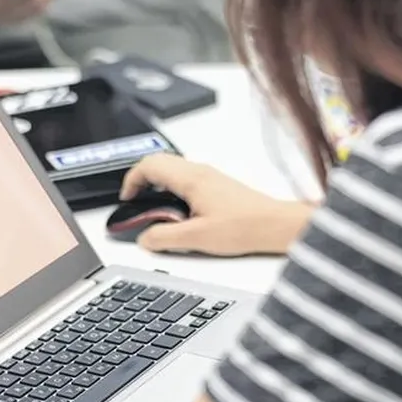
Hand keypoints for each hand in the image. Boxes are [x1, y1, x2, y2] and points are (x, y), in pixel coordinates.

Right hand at [119, 154, 313, 255]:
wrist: (275, 226)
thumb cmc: (245, 227)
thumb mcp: (196, 238)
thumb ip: (164, 238)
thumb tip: (144, 239)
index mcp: (191, 179)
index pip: (149, 165)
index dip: (131, 181)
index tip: (126, 199)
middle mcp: (200, 172)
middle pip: (158, 162)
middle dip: (140, 180)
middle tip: (134, 200)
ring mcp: (209, 176)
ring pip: (172, 169)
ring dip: (156, 184)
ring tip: (152, 207)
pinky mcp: (217, 185)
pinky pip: (185, 177)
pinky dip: (171, 188)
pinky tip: (177, 211)